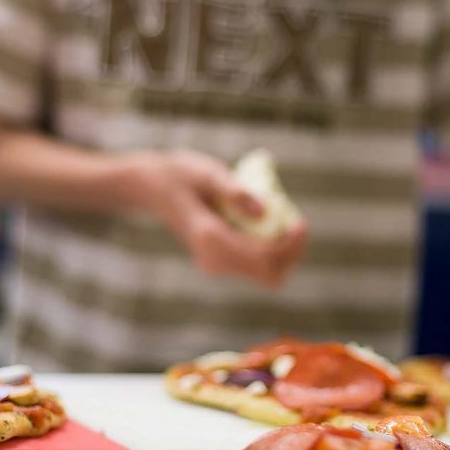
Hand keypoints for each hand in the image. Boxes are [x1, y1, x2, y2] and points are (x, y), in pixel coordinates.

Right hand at [136, 150, 308, 287]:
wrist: (151, 187)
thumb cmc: (179, 174)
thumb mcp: (207, 174)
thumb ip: (235, 192)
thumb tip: (266, 212)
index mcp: (210, 240)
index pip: (263, 259)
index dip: (289, 245)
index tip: (299, 220)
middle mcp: (213, 260)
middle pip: (270, 275)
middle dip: (291, 251)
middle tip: (297, 220)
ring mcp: (216, 264)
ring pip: (266, 274)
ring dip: (283, 250)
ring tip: (285, 218)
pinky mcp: (220, 259)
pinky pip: (256, 264)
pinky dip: (271, 247)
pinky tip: (271, 221)